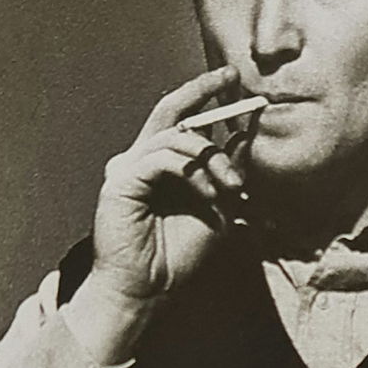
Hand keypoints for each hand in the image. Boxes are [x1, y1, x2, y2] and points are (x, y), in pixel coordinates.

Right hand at [76, 66, 249, 338]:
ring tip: (234, 186)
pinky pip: (162, 159)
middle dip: (201, 89)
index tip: (236, 83)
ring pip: (177, 137)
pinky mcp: (121, 182)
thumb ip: (227, 171)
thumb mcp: (217, 206)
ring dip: (213, 157)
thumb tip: (245, 134)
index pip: (184, 120)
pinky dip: (193, 173)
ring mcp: (129, 168)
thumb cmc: (178, 254)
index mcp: (164, 164)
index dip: (206, 97)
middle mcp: (143, 159)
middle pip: (170, 110)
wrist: (150, 289)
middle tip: (230, 78)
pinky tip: (210, 196)